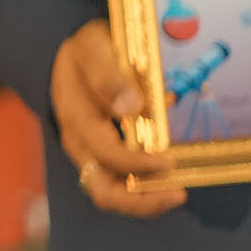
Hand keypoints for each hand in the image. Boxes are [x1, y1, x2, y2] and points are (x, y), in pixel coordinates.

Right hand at [51, 20, 185, 217]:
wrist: (72, 54)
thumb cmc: (85, 50)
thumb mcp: (93, 49)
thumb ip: (109, 76)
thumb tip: (131, 107)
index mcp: (76, 119)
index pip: (107, 154)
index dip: (139, 164)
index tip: (170, 160)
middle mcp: (79, 144)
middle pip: (103, 191)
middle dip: (140, 201)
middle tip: (177, 194)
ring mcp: (89, 153)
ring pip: (111, 193)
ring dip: (145, 199)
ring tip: (176, 193)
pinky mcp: (102, 156)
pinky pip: (120, 183)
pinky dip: (144, 187)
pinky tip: (166, 179)